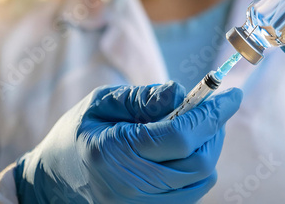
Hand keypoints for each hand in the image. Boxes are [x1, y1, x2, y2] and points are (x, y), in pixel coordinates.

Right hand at [13, 82, 242, 202]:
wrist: (53, 181)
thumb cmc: (77, 135)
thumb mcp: (101, 103)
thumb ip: (143, 98)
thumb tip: (182, 93)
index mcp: (115, 153)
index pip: (180, 136)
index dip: (212, 114)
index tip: (231, 94)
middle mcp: (131, 187)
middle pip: (198, 163)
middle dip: (214, 130)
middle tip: (215, 107)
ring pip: (201, 180)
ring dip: (210, 147)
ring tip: (200, 125)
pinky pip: (191, 191)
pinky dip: (199, 166)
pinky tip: (188, 147)